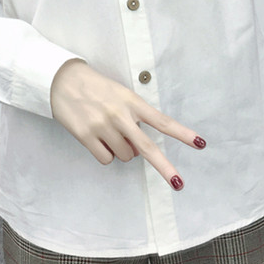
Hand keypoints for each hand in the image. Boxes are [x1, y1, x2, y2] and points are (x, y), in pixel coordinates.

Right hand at [50, 59, 205, 189]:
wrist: (63, 80)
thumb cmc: (96, 87)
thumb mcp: (120, 94)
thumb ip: (133, 117)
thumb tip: (138, 149)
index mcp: (132, 102)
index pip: (161, 120)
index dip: (182, 133)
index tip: (200, 143)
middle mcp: (120, 115)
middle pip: (147, 147)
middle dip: (165, 167)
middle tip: (179, 184)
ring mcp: (103, 126)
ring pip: (125, 156)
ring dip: (122, 150)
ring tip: (109, 132)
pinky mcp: (86, 135)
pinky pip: (106, 158)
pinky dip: (105, 153)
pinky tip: (97, 138)